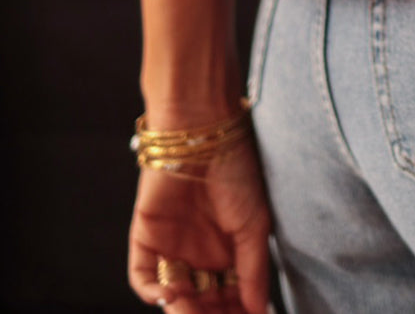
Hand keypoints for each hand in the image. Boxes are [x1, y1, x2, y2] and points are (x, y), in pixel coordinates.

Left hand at [128, 136, 271, 313]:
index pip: (229, 299)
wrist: (203, 132)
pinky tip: (172, 294)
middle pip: (201, 304)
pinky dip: (153, 292)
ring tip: (193, 310)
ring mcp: (171, 250)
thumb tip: (258, 312)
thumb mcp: (255, 224)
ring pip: (173, 297)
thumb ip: (254, 271)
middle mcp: (199, 256)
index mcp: (228, 253)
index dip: (236, 313)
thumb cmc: (237, 170)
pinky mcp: (145, 239)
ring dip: (183, 310)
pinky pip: (142, 278)